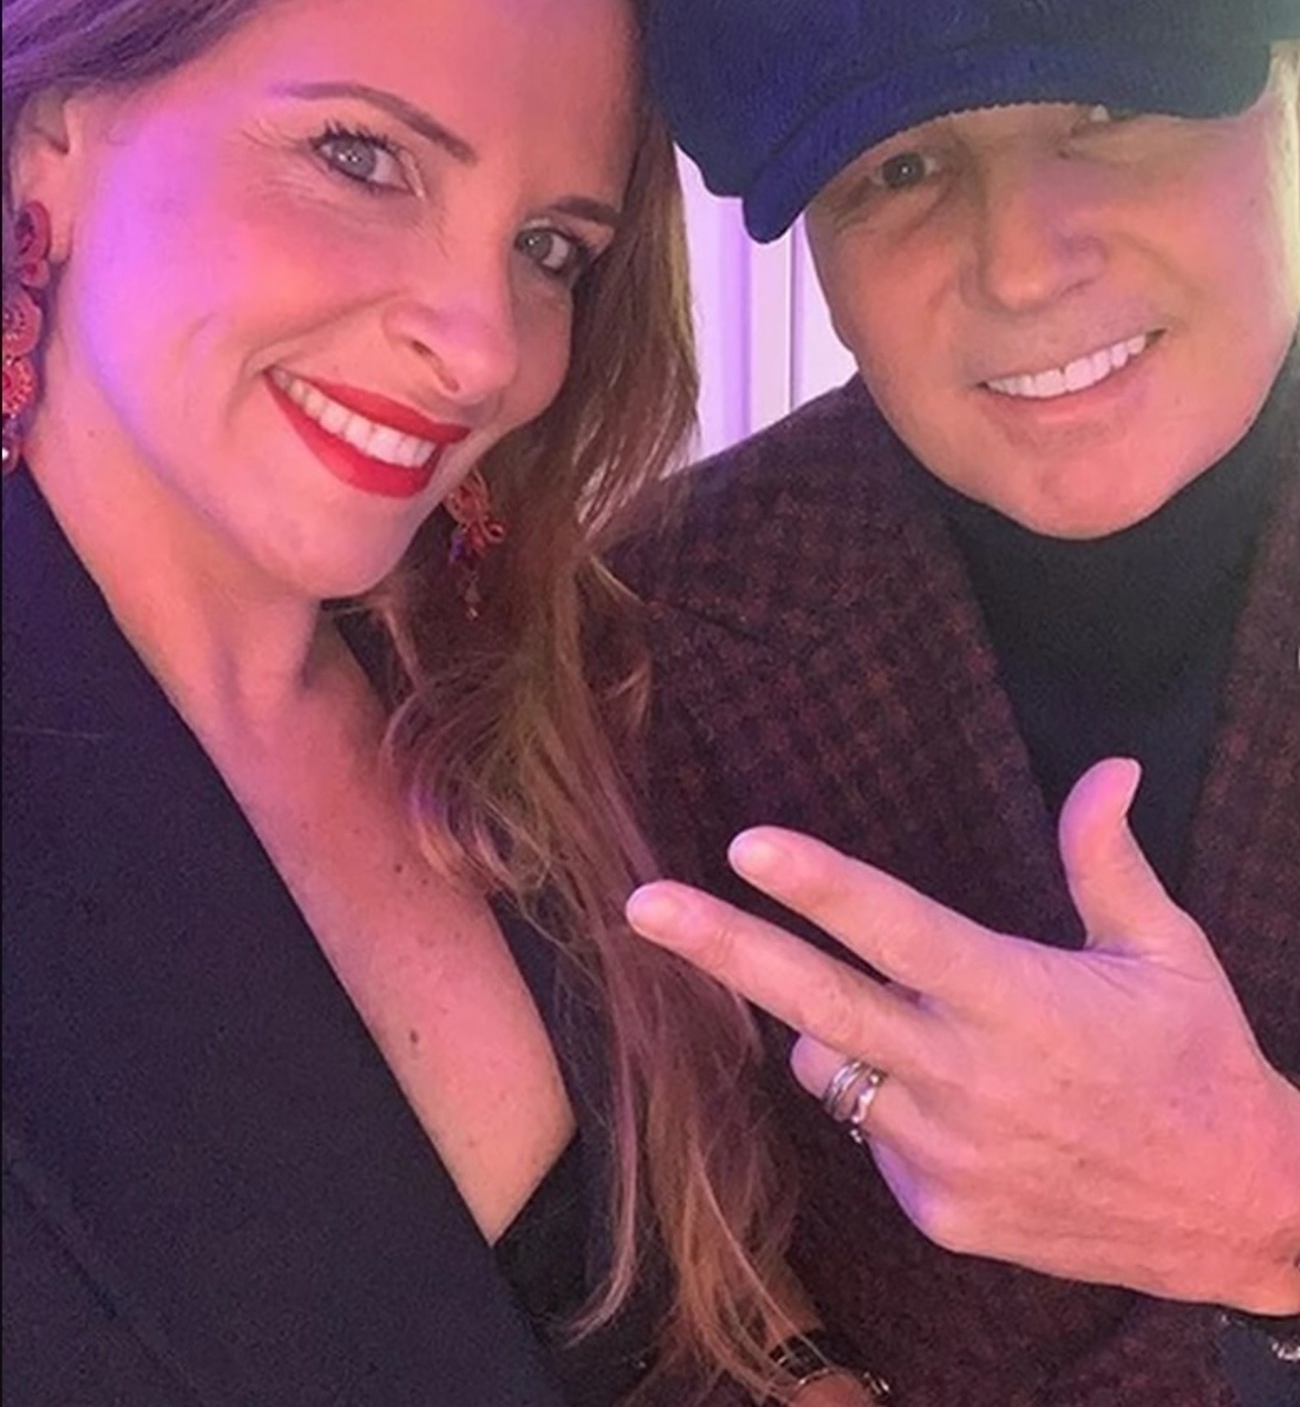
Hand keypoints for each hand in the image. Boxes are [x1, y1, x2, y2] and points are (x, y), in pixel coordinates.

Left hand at [627, 759, 1299, 1311]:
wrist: (1232, 1212)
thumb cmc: (1198, 1063)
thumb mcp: (1168, 951)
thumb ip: (1106, 860)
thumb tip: (1108, 766)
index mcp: (1019, 999)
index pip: (899, 929)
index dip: (819, 885)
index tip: (746, 844)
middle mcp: (969, 1078)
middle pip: (819, 1006)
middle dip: (722, 950)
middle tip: (642, 906)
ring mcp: (947, 1155)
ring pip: (827, 1071)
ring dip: (832, 1034)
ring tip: (915, 1024)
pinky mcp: (940, 1213)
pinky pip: (869, 1138)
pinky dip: (886, 1106)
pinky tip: (961, 1105)